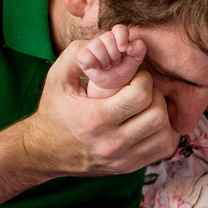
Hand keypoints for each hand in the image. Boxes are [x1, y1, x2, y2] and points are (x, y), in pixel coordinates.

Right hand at [20, 40, 178, 176]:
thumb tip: (105, 41)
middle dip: (156, 95)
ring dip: (162, 115)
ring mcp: (122, 159)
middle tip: (144, 89)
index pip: (141, 95)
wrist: (43, 152)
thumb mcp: (57, 79)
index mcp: (95, 119)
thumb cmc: (53, 111)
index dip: (144, 78)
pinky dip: (163, 134)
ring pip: (164, 135)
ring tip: (147, 106)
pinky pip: (163, 150)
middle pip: (158, 116)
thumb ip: (78, 55)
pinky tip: (148, 123)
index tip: (135, 75)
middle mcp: (112, 143)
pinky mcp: (129, 167)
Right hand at [77, 25, 146, 99]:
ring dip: (105, 60)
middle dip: (114, 54)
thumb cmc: (125, 68)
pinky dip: (92, 63)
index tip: (124, 50)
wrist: (114, 83)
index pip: (119, 29)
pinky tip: (97, 67)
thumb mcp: (137, 59)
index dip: (122, 38)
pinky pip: (84, 55)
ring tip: (108, 66)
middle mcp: (105, 39)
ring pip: (96, 46)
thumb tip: (129, 46)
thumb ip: (139, 48)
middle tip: (116, 62)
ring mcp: (93, 46)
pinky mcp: (83, 55)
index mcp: (119, 37)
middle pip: (108, 38)